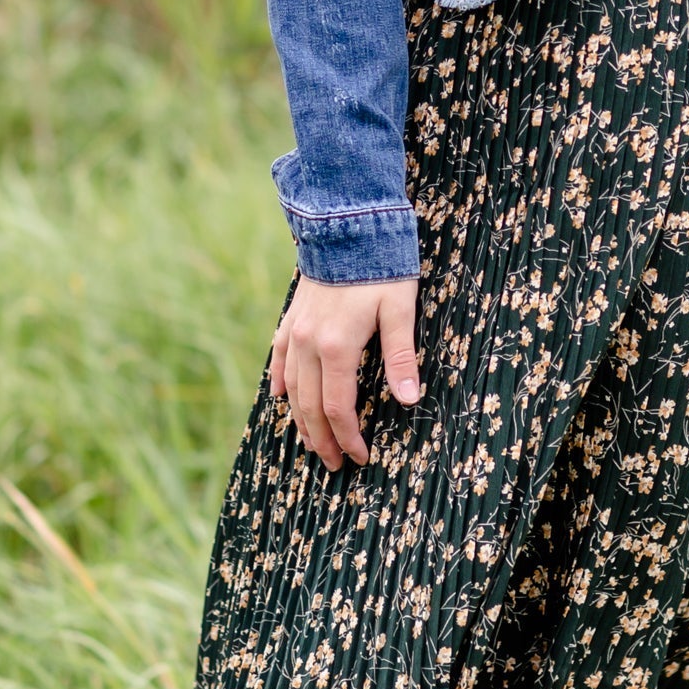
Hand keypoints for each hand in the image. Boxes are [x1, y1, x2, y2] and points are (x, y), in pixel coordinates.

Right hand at [270, 275, 420, 470]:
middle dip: (322, 439)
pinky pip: (279, 358)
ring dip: (301, 420)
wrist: (347, 224)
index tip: (360, 456)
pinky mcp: (291, 317)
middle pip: (311, 406)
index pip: (339, 407)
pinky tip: (282, 399)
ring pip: (292, 388)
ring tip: (310, 443)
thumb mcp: (400, 309)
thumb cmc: (380, 267)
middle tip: (333, 464)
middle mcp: (309, 344)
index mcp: (337, 347)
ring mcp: (296, 331)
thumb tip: (409, 399)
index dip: (348, 437)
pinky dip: (280, 383)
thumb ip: (401, 356)